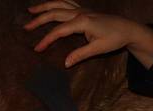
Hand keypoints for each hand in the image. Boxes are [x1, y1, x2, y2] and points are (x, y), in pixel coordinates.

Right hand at [25, 2, 152, 68]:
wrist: (127, 29)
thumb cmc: (114, 39)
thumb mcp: (98, 49)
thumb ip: (80, 55)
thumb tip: (65, 63)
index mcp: (81, 22)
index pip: (58, 31)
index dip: (46, 40)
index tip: (37, 48)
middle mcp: (79, 12)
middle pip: (54, 13)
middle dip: (38, 20)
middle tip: (25, 27)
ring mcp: (81, 9)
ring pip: (58, 4)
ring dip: (44, 6)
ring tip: (31, 10)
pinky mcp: (84, 9)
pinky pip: (66, 2)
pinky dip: (55, 2)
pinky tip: (49, 5)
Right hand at [25, 66, 81, 110]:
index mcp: (54, 105)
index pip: (42, 94)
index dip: (34, 87)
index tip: (27, 82)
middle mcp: (60, 98)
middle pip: (49, 85)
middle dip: (41, 77)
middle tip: (34, 69)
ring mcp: (65, 96)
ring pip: (57, 82)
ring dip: (51, 74)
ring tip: (44, 66)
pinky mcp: (68, 96)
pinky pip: (65, 84)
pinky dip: (62, 77)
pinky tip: (59, 71)